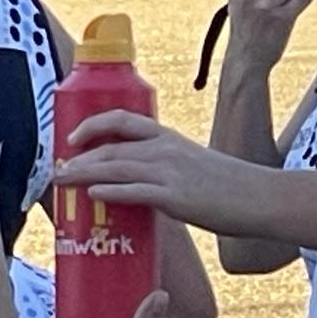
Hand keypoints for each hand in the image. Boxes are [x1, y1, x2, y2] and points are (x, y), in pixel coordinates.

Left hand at [56, 111, 272, 235]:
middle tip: (57, 170)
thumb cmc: (228, 186)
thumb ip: (164, 167)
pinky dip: (111, 191)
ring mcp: (170, 172)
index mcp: (168, 137)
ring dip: (84, 173)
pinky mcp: (176, 197)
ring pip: (116, 166)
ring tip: (62, 182)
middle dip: (79, 157)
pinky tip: (93, 195)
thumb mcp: (193, 164)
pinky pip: (136, 191)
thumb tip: (138, 185)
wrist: (259, 197)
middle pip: (111, 146)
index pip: (123, 120)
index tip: (72, 137)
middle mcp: (165, 149)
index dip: (93, 125)